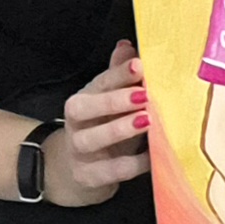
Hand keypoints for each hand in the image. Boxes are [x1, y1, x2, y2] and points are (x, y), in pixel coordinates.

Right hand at [45, 39, 149, 205]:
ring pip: (92, 139)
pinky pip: (110, 171)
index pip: (98, 83)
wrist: (72, 173)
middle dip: (114, 100)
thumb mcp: (109, 105)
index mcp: (84, 100)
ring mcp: (79, 151)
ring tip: (147, 121)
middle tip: (143, 95)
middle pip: (85, 107)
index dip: (119, 74)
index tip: (140, 65)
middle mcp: (76, 123)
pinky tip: (152, 157)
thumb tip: (128, 46)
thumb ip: (118, 77)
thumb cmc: (101, 132)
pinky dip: (132, 165)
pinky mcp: (88, 177)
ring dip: (120, 129)